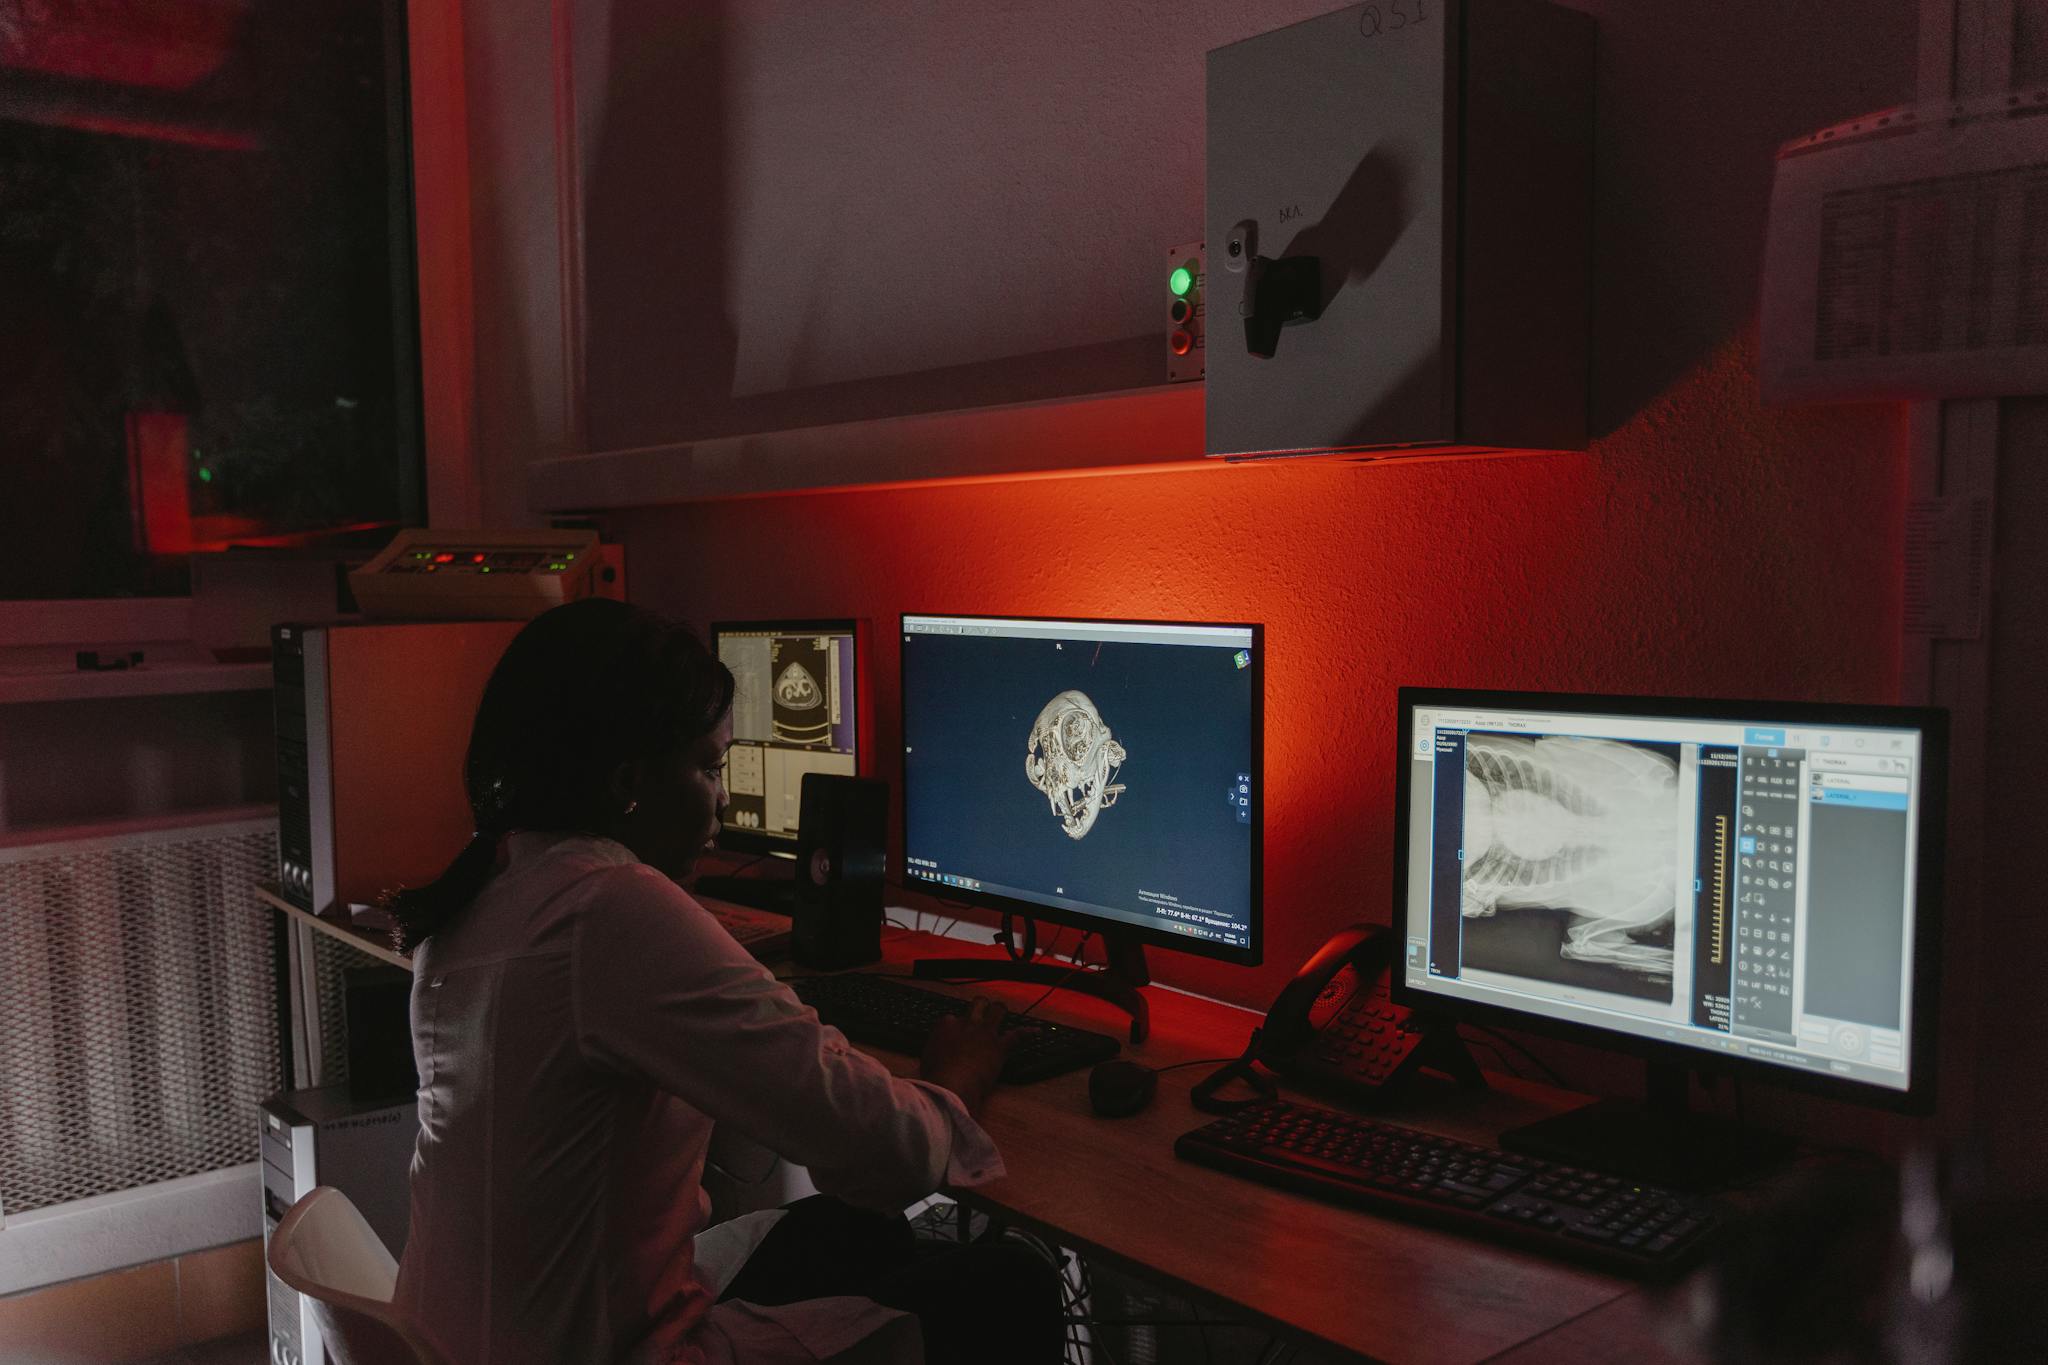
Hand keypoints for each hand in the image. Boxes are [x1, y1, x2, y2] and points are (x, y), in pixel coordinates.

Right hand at [920, 997, 1017, 1116]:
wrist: (952, 1085)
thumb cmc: (936, 1077)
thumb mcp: (925, 1060)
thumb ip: (932, 1052)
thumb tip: (934, 1058)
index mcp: (946, 1025)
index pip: (952, 1018)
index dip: (956, 1026)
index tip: (956, 1035)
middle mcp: (967, 1024)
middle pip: (977, 1004)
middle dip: (981, 1005)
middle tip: (982, 1010)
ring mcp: (985, 1033)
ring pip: (997, 1010)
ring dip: (1000, 1010)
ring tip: (1002, 1011)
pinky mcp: (1000, 1046)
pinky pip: (1018, 1035)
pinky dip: (1028, 1032)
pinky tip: (1036, 1031)